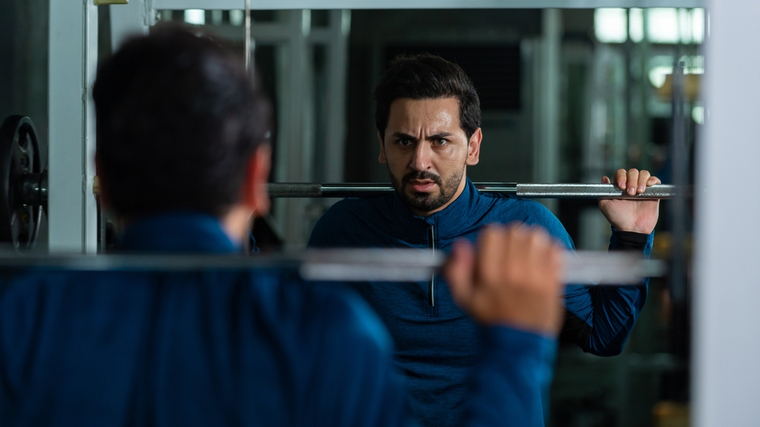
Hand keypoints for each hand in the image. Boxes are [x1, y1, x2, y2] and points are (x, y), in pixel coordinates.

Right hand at [444, 224, 562, 335]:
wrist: (518, 344)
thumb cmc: (492, 320)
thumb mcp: (463, 299)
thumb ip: (456, 270)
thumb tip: (460, 246)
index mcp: (491, 275)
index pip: (492, 233)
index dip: (491, 239)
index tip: (492, 249)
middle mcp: (514, 272)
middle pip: (515, 231)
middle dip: (510, 239)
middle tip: (509, 253)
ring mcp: (536, 275)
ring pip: (535, 236)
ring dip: (530, 242)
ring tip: (525, 256)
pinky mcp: (553, 280)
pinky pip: (554, 248)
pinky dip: (548, 250)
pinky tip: (540, 261)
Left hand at [599, 168, 660, 233]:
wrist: (632, 228)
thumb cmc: (618, 218)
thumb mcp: (605, 206)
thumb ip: (603, 192)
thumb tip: (604, 178)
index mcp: (620, 187)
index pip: (621, 173)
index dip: (621, 176)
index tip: (621, 186)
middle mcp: (631, 185)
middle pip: (633, 172)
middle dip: (631, 180)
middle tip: (630, 193)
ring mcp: (642, 188)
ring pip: (644, 174)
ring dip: (641, 180)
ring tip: (639, 192)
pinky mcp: (653, 193)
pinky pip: (655, 181)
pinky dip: (653, 180)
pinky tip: (649, 186)